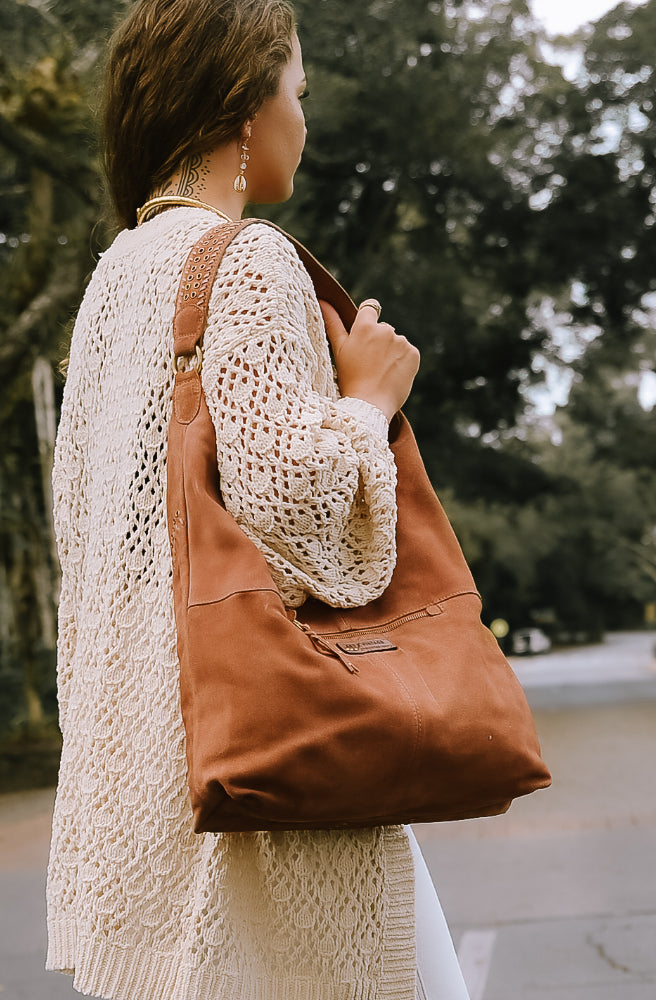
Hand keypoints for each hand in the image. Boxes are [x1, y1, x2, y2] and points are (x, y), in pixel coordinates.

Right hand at [320, 300, 419, 421]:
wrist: (369, 405)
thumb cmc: (349, 378)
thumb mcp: (338, 349)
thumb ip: (332, 322)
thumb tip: (322, 301)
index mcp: (365, 326)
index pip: (370, 308)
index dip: (368, 320)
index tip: (366, 334)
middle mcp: (385, 329)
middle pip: (383, 329)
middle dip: (378, 342)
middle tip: (368, 364)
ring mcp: (401, 342)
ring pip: (395, 342)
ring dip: (390, 352)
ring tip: (380, 372)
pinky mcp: (413, 354)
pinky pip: (407, 353)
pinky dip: (402, 362)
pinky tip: (391, 374)